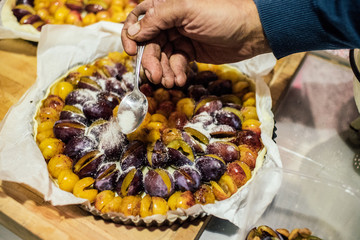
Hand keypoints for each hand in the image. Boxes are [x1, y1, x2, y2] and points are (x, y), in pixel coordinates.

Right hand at [121, 0, 270, 87]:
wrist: (249, 33)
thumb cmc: (221, 15)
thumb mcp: (187, 11)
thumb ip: (157, 19)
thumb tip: (132, 32)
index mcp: (165, 7)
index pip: (138, 19)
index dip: (130, 36)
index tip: (131, 53)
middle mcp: (169, 22)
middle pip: (149, 44)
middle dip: (151, 62)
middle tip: (155, 77)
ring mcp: (179, 38)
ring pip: (161, 57)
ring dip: (163, 71)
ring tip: (171, 82)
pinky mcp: (189, 52)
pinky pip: (174, 64)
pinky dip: (175, 73)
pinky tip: (180, 79)